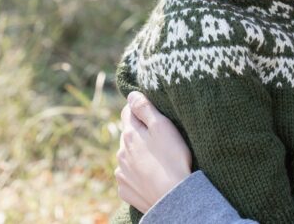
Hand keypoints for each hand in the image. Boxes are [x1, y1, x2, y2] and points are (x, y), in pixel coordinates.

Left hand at [115, 91, 192, 211]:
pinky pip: (129, 176)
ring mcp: (122, 172)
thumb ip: (145, 108)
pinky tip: (151, 176)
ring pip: (127, 156)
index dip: (139, 109)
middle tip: (159, 138)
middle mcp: (121, 153)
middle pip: (128, 135)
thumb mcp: (162, 126)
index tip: (150, 112)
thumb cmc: (172, 158)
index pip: (127, 112)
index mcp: (130, 134)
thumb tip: (131, 95)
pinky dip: (137, 174)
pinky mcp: (125, 190)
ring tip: (157, 160)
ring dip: (137, 154)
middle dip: (139, 133)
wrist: (173, 197)